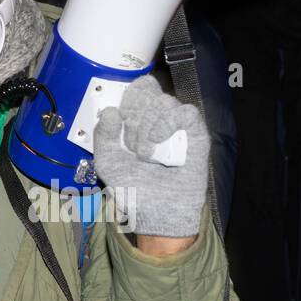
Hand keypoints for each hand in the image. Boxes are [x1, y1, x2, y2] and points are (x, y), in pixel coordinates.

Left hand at [93, 76, 208, 242]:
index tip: (121, 120)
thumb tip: (110, 111)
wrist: (155, 212)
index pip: (139, 88)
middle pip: (149, 93)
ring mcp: (180, 126)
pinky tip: (160, 141)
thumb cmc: (133, 187)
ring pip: (165, 101)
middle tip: (132, 145)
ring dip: (148, 127)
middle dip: (134, 118)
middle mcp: (161, 118)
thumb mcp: (108, 161)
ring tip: (145, 153)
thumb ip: (103, 134)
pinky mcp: (197, 136)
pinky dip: (169, 123)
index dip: (129, 98)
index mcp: (140, 119)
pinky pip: (187, 112)